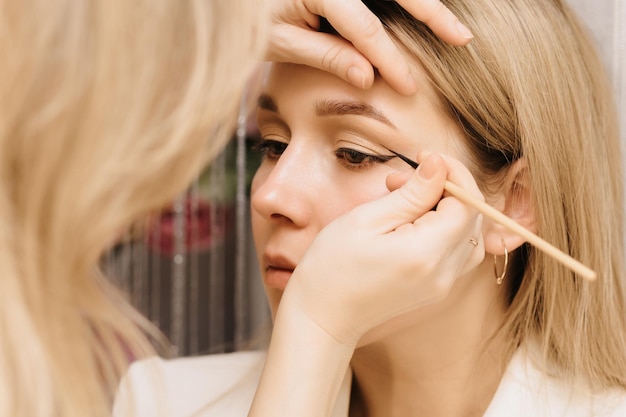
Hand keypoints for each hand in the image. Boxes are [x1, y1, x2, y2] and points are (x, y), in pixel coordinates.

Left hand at [266, 0, 472, 94]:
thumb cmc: (246, 15)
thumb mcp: (278, 41)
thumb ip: (325, 55)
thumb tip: (369, 76)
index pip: (367, 29)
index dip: (391, 60)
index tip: (410, 86)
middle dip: (433, 14)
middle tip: (463, 39)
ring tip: (453, 21)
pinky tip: (423, 9)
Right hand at [282, 153, 484, 345]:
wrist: (322, 317)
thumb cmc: (333, 267)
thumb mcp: (367, 220)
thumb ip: (411, 194)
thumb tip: (439, 165)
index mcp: (426, 254)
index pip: (467, 205)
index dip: (453, 174)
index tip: (425, 158)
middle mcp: (444, 274)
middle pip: (472, 219)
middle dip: (445, 189)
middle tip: (401, 181)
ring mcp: (442, 286)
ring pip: (470, 235)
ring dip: (446, 209)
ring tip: (404, 201)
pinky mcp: (436, 289)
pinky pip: (458, 252)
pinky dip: (445, 229)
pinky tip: (414, 222)